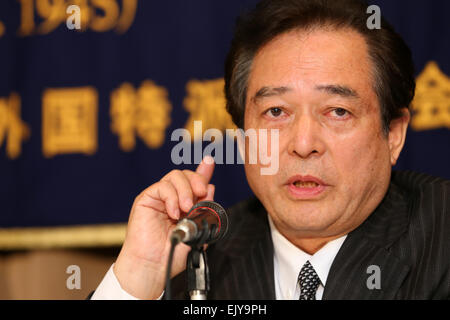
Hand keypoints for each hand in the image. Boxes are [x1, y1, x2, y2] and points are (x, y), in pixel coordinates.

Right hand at [113, 156, 214, 298]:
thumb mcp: (196, 230)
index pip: (195, 183)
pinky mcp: (146, 199)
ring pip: (175, 176)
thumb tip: (210, 188)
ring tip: (185, 209)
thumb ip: (203, 209)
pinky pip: (162, 187)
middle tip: (201, 194)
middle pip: (186, 175)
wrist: (154, 267)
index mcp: (185, 205)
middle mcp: (172, 198)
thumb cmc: (173, 253)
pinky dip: (171, 197)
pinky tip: (174, 212)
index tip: (210, 162)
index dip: (204, 171)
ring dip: (185, 190)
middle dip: (197, 180)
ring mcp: (159, 198)